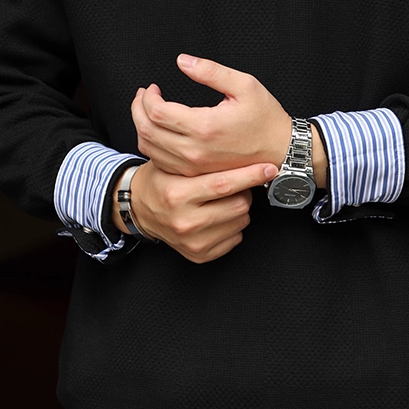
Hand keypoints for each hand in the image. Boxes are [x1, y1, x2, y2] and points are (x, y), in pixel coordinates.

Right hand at [111, 158, 278, 264]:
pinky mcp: (199, 254)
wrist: (140, 209)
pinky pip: (236, 238)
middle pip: (239, 204)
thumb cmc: (161, 182)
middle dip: (244, 191)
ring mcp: (192, 241)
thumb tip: (242, 154)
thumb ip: (204, 161)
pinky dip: (233, 226)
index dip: (251, 175)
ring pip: (241, 221)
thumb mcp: (174, 165)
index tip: (268, 169)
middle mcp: (185, 220)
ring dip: (239, 208)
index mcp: (177, 194)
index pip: (224, 184)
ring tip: (221, 201)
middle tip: (233, 185)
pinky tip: (218, 217)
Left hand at [131, 54, 326, 185]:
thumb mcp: (245, 85)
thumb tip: (182, 61)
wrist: (281, 151)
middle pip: (147, 130)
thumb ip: (211, 71)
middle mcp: (195, 151)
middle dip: (138, 110)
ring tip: (147, 111)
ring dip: (142, 127)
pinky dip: (152, 145)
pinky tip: (158, 131)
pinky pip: (161, 162)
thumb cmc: (266, 118)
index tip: (152, 88)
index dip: (148, 97)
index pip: (157, 112)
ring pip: (150, 148)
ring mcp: (194, 166)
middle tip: (143, 96)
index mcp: (204, 127)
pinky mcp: (196, 174)